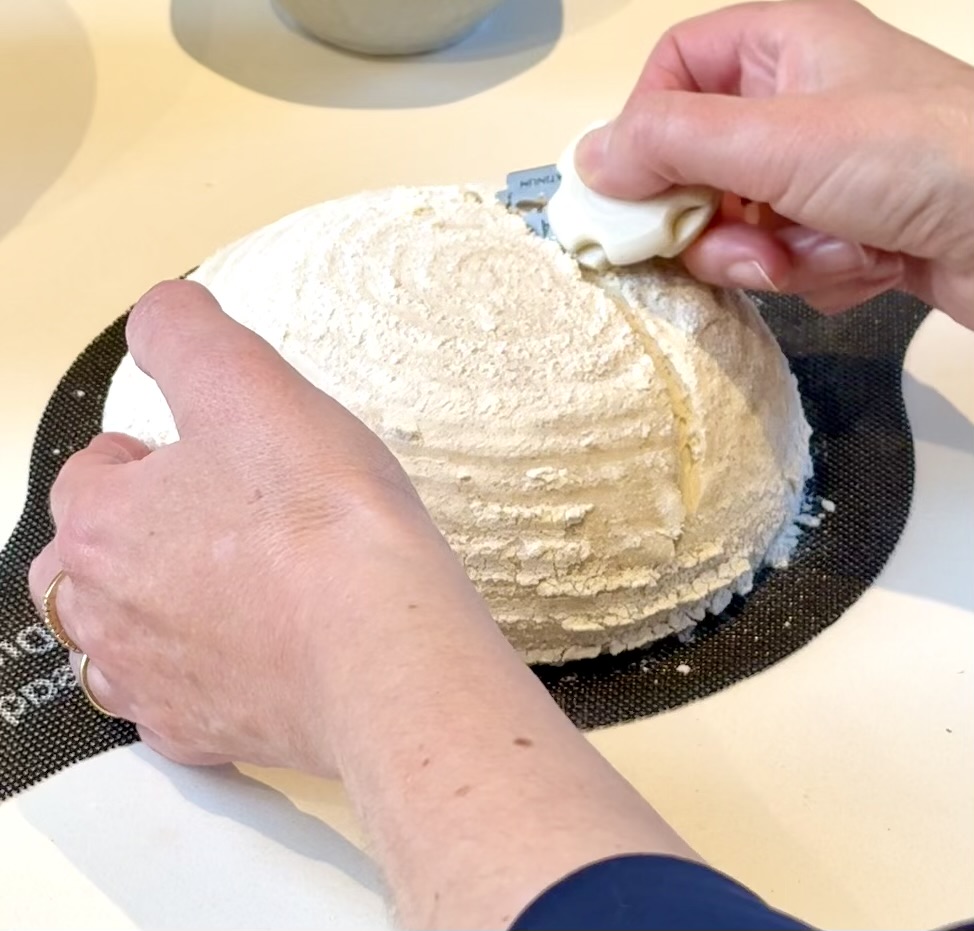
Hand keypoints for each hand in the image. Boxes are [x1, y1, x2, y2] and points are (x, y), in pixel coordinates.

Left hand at [28, 280, 453, 774]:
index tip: (201, 457)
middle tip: (211, 521)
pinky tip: (249, 653)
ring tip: (223, 589)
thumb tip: (160, 313)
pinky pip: (171, 704)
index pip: (90, 473)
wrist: (386, 651)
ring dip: (150, 611)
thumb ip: (185, 332)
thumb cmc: (324, 528)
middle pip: (84, 563)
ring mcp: (153, 682)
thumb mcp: (251, 385)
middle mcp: (109, 611)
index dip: (146, 455)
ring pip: (115, 640)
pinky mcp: (201, 735)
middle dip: (131, 535)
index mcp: (106, 523)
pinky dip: (196, 678)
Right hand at [575, 0, 973, 324]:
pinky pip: (783, 257)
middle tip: (732, 244)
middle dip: (711, 218)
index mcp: (782, 45)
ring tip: (820, 256)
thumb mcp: (777, 141)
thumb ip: (671, 145)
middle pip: (695, 163)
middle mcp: (797, 103)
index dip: (645, 128)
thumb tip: (586, 162)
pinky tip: (865, 266)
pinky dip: (813, 274)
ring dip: (767, 255)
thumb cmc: (918, 159)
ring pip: (735, 224)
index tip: (634, 188)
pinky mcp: (843, 228)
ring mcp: (821, 171)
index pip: (673, 71)